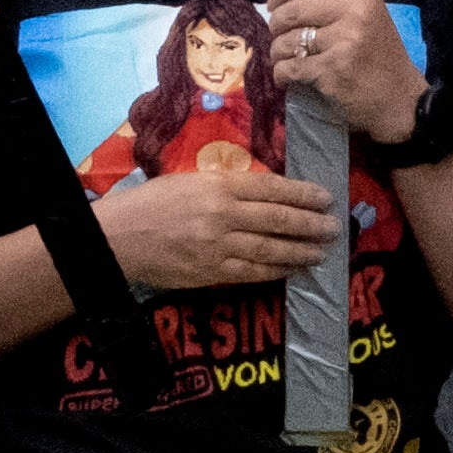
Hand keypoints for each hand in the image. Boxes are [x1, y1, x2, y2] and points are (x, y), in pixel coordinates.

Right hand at [98, 158, 336, 291]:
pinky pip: (253, 272)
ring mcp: (218, 246)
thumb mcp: (190, 181)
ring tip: (323, 251)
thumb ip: (228, 185)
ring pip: (271, 249)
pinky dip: (278, 270)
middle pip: (279, 219)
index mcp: (218, 186)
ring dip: (302, 251)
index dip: (303, 194)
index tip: (325, 197)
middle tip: (334, 226)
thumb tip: (267, 191)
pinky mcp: (211, 272)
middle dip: (311, 224)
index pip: (272, 188)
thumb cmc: (152, 203)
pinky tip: (294, 269)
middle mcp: (222, 215)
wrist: (118, 237)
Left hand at [266, 0, 425, 145]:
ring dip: (277, 53)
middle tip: (279, 37)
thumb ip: (336, 4)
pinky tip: (287, 78)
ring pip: (285, 40)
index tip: (274, 4)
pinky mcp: (332, 69)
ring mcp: (344, 41)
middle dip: (276, 25)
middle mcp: (355, 12)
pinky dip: (281, 74)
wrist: (401, 101)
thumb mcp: (369, 18)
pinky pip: (288, 67)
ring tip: (285, 60)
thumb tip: (285, 2)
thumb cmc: (381, 59)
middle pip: (292, 10)